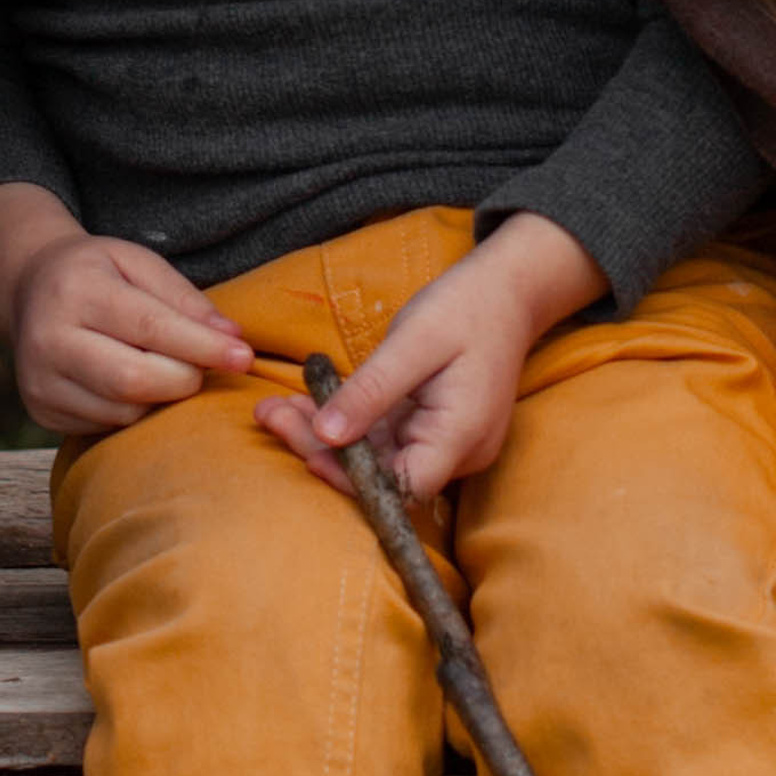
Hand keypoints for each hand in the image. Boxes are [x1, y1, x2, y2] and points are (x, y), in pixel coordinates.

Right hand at [8, 233, 252, 433]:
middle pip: (134, 380)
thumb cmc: (97, 272)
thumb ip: (184, 299)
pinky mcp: (41, 412)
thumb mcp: (139, 262)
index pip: (149, 327)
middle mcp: (48, 338)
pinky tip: (135, 383)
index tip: (243, 356)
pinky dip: (134, 411)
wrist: (30, 286)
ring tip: (167, 368)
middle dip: (184, 379)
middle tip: (204, 366)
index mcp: (76, 290)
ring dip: (161, 398)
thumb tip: (231, 339)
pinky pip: (105, 426)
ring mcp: (39, 381)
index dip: (202, 346)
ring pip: (123, 411)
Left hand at [257, 215, 606, 503]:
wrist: (508, 289)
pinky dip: (345, 421)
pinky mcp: (429, 426)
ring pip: (376, 455)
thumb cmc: (466, 307)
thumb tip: (325, 437)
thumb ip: (371, 391)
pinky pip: (382, 435)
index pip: (403, 486)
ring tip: (271, 408)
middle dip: (321, 450)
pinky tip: (304, 403)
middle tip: (268, 415)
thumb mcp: (414, 341)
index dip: (352, 479)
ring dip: (324, 435)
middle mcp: (455, 451)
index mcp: (461, 435)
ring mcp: (442, 441)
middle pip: (382, 473)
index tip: (304, 448)